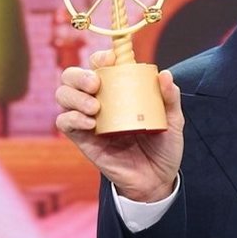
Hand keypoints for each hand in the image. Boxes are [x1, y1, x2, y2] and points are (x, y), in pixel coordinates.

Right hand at [55, 49, 183, 201]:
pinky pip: (65, 123)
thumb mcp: (173, 120)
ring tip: (94, 107)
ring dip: (74, 96)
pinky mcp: (83, 140)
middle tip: (96, 85)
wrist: (157, 180)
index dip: (99, 57)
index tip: (111, 59)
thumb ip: (170, 98)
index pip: (99, 65)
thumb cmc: (163, 147)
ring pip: (63, 96)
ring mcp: (88, 120)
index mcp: (119, 90)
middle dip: (79, 75)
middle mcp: (99, 101)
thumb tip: (165, 75)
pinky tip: (91, 123)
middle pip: (72, 76)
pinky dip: (73, 119)